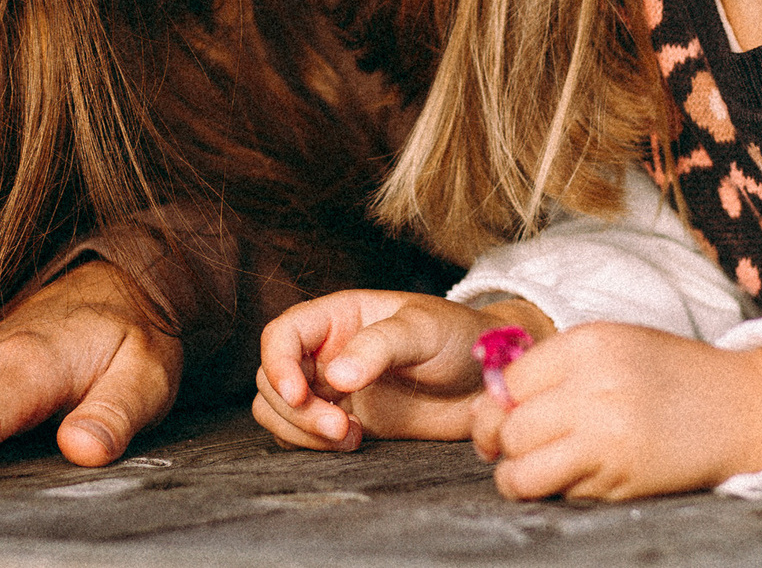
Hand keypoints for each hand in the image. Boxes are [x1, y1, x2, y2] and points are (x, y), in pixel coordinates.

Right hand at [252, 291, 552, 449]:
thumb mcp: (425, 331)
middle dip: (296, 409)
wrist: (488, 380)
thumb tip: (335, 374)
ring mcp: (333, 388)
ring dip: (301, 430)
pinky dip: (314, 445)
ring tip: (348, 436)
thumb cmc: (460, 338)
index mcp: (339, 317)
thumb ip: (381, 346)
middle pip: (273, 378)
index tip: (300, 393)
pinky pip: (302, 435)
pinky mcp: (344, 421)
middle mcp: (328, 351)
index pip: (282, 335)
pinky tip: (354, 441)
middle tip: (340, 427)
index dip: (279, 364)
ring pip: (278, 410)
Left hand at [469, 322, 761, 500]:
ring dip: (519, 478)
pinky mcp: (620, 480)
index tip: (507, 414)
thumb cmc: (673, 375)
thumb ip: (558, 367)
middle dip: (503, 445)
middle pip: (507, 429)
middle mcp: (592, 388)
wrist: (743, 407)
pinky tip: (582, 475)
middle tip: (521, 447)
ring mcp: (606, 438)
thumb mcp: (616, 347)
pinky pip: (561, 494)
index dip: (498, 404)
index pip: (507, 383)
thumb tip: (493, 403)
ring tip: (535, 471)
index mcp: (589, 345)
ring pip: (520, 473)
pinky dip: (560, 491)